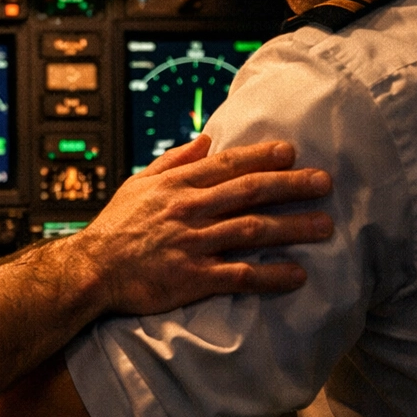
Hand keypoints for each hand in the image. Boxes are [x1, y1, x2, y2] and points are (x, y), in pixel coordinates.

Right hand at [56, 134, 331, 316]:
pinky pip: (240, 275)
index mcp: (177, 185)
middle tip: (324, 182)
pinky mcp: (193, 277)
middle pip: (249, 192)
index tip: (292, 151)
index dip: (262, 156)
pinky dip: (270, 275)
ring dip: (292, 228)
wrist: (92, 270)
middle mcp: (189, 210)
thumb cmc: (116, 227)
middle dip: (290, 185)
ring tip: (324, 226)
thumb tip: (205, 139)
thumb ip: (174, 160)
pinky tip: (297, 275)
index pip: (227, 165)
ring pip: (252, 230)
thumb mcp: (139, 183)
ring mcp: (193, 243)